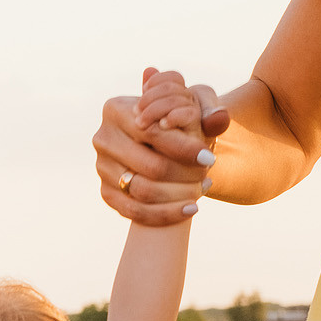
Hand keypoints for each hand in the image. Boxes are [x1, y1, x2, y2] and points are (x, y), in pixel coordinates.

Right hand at [94, 66, 231, 226]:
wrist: (156, 143)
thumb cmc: (176, 121)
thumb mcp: (191, 106)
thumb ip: (207, 109)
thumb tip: (219, 119)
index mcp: (117, 109)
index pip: (153, 134)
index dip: (184, 148)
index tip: (209, 158)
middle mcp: (103, 137)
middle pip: (149, 166)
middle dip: (184, 176)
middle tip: (206, 177)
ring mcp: (101, 167)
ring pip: (142, 191)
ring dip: (178, 196)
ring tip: (202, 190)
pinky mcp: (105, 191)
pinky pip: (134, 211)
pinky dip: (165, 214)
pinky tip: (191, 208)